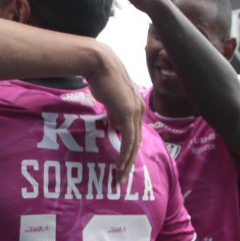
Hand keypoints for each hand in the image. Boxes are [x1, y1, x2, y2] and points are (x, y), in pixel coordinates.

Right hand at [84, 43, 141, 181]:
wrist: (100, 64)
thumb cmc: (100, 77)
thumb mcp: (109, 99)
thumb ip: (113, 112)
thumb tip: (113, 125)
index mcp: (136, 106)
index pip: (134, 133)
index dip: (128, 149)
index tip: (120, 162)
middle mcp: (140, 110)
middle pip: (137, 142)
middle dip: (129, 161)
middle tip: (121, 176)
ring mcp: (135, 112)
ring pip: (134, 144)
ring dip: (126, 162)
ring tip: (119, 176)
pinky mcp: (128, 114)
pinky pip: (128, 140)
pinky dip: (124, 154)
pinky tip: (120, 165)